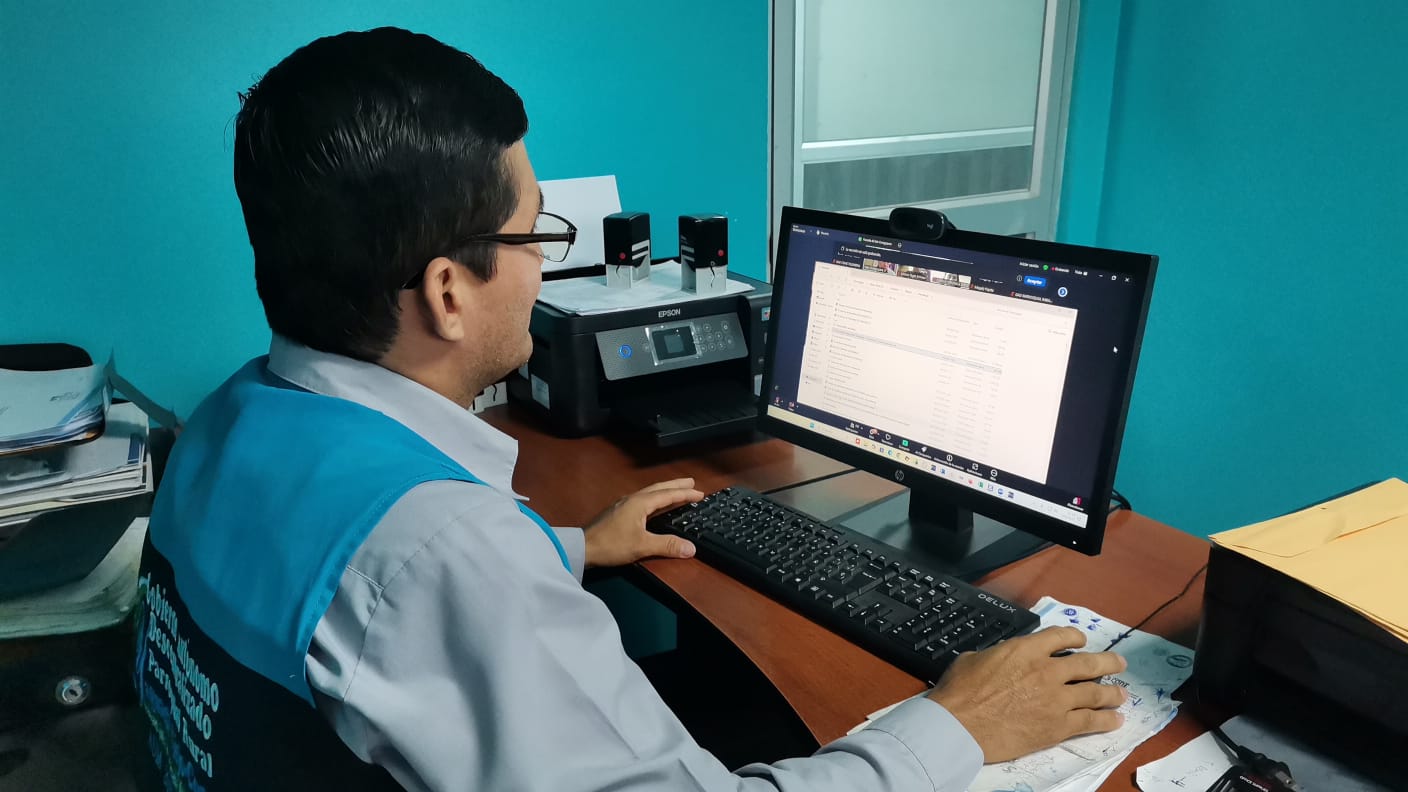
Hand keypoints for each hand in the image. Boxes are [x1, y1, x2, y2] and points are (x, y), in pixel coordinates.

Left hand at [583, 478, 703, 567]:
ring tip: (676, 491)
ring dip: (664, 490)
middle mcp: (632, 499)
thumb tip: (691, 548)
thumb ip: (667, 545)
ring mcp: (623, 504)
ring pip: (649, 493)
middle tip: (691, 482)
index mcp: (640, 502)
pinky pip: (642, 499)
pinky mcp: (617, 512)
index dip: (684, 494)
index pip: (667, 494)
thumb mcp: (642, 546)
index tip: (700, 493)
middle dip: (675, 485)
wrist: (582, 548)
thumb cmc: (612, 544)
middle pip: (658, 488)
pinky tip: (653, 505)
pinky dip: (654, 498)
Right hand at [926, 626, 1127, 762]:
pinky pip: (1090, 721)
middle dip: (1107, 662)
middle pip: (1088, 663)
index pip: (1061, 636)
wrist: (960, 725)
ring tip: (1122, 694)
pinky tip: (1116, 720)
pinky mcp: (1058, 726)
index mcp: (1025, 649)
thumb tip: (999, 659)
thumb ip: (997, 655)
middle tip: (1119, 663)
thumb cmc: (960, 692)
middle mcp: (1047, 670)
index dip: (1075, 637)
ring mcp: (1056, 699)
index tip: (1081, 641)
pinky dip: (1106, 720)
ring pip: (1095, 692)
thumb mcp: (974, 659)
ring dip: (1112, 693)